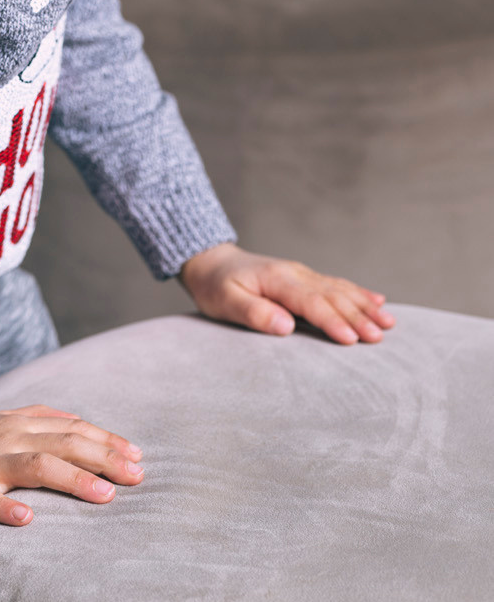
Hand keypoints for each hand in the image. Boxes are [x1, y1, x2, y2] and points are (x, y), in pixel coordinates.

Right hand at [0, 404, 144, 526]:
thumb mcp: (5, 420)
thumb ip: (42, 418)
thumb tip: (82, 422)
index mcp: (21, 424)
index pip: (73, 428)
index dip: (107, 441)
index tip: (138, 457)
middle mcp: (9, 438)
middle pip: (64, 443)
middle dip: (104, 458)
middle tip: (137, 477)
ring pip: (34, 465)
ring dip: (72, 479)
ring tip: (103, 495)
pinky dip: (3, 508)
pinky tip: (25, 520)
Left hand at [178, 242, 396, 344]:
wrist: (212, 262)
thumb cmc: (216, 286)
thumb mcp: (225, 302)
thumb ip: (254, 313)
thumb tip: (285, 326)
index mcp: (277, 280)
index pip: (310, 303)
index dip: (332, 321)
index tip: (351, 340)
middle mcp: (296, 274)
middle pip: (332, 296)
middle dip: (358, 316)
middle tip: (380, 337)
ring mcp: (303, 274)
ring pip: (340, 289)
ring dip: (365, 306)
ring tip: (389, 323)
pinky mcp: (305, 279)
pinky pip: (337, 285)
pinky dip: (360, 293)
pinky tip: (379, 301)